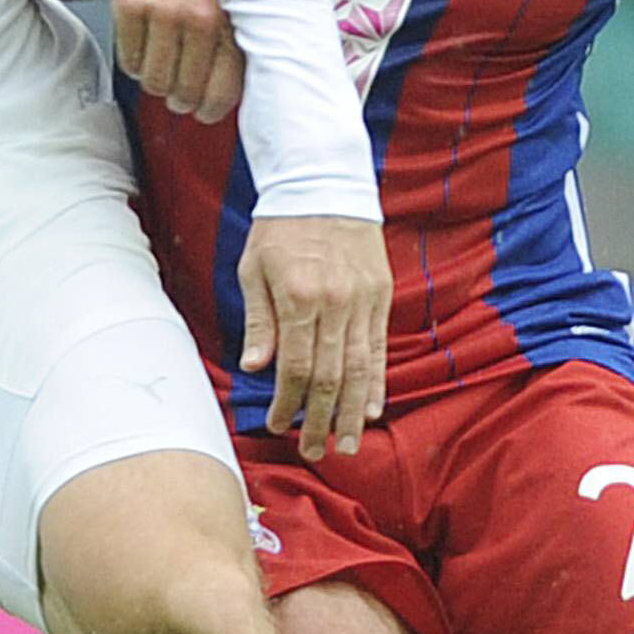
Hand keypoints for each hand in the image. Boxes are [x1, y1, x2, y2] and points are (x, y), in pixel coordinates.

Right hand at [109, 0, 243, 121]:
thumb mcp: (225, 13)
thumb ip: (229, 55)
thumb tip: (218, 106)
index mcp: (228, 24)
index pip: (222, 91)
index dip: (209, 110)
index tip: (202, 111)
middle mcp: (199, 17)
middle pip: (183, 93)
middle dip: (178, 98)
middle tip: (176, 88)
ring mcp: (163, 12)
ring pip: (153, 83)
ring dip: (154, 79)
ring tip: (161, 57)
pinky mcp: (131, 8)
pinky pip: (129, 63)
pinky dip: (134, 61)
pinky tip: (144, 40)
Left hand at [237, 214, 388, 458]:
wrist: (324, 182)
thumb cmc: (280, 227)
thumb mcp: (254, 269)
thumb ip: (259, 322)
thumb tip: (255, 368)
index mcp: (299, 297)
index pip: (297, 366)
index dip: (288, 402)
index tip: (278, 425)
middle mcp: (335, 303)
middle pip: (332, 376)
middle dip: (322, 420)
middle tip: (314, 451)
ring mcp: (363, 300)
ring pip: (362, 368)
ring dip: (355, 412)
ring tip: (348, 445)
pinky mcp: (380, 295)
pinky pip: (379, 347)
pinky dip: (377, 381)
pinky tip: (374, 407)